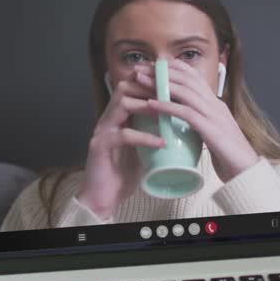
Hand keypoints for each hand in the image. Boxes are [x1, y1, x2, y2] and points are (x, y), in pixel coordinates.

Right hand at [78, 69, 162, 219]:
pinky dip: (145, 137)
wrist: (102, 197)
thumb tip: (180, 122)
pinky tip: (161, 143)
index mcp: (117, 117)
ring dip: (146, 107)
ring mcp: (102, 131)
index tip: (172, 87)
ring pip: (122, 104)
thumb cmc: (123, 172)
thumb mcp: (141, 147)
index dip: (150, 82)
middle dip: (148, 89)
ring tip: (166, 115)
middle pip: (124, 88)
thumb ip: (152, 132)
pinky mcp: (100, 147)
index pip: (131, 87)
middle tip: (169, 97)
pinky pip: (123, 135)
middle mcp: (107, 119)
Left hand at [140, 60, 259, 181]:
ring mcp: (215, 116)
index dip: (173, 68)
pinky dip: (167, 106)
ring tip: (142, 81)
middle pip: (187, 79)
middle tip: (141, 69)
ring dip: (161, 84)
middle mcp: (215, 105)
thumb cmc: (228, 155)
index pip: (194, 77)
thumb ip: (199, 122)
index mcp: (215, 104)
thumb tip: (180, 119)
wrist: (247, 172)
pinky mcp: (212, 130)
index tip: (153, 66)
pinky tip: (152, 104)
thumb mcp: (212, 132)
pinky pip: (186, 113)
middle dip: (163, 71)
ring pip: (186, 92)